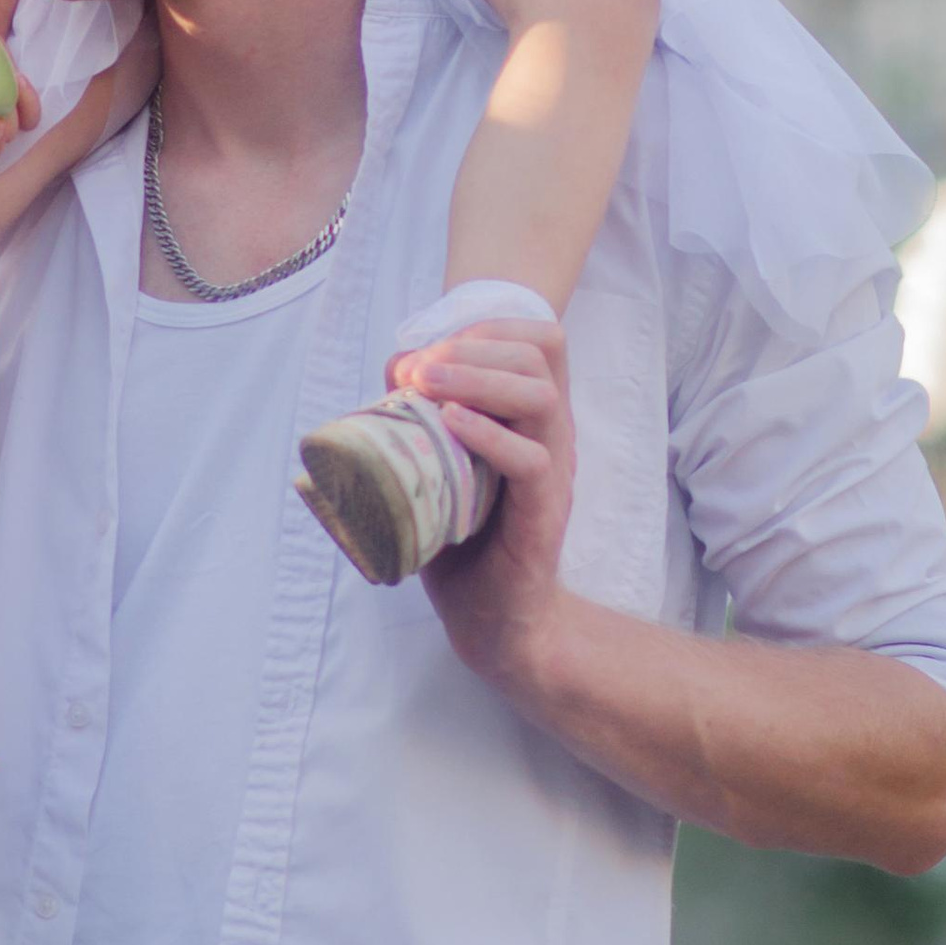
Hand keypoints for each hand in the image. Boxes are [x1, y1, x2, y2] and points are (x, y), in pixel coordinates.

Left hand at [397, 319, 578, 696]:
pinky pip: (532, 460)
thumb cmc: (462, 536)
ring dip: (478, 378)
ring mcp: (553, 470)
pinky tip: (449, 423)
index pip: (538, 338)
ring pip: (541, 397)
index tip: (428, 348)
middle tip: (418, 367)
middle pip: (538, 354)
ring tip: (426, 382)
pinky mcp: (543, 513)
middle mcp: (551, 434)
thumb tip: (392, 366)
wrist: (490, 618)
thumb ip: (419, 415)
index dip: (485, 326)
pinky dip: (489, 435)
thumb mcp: (435, 463)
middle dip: (472, 344)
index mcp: (531, 415)